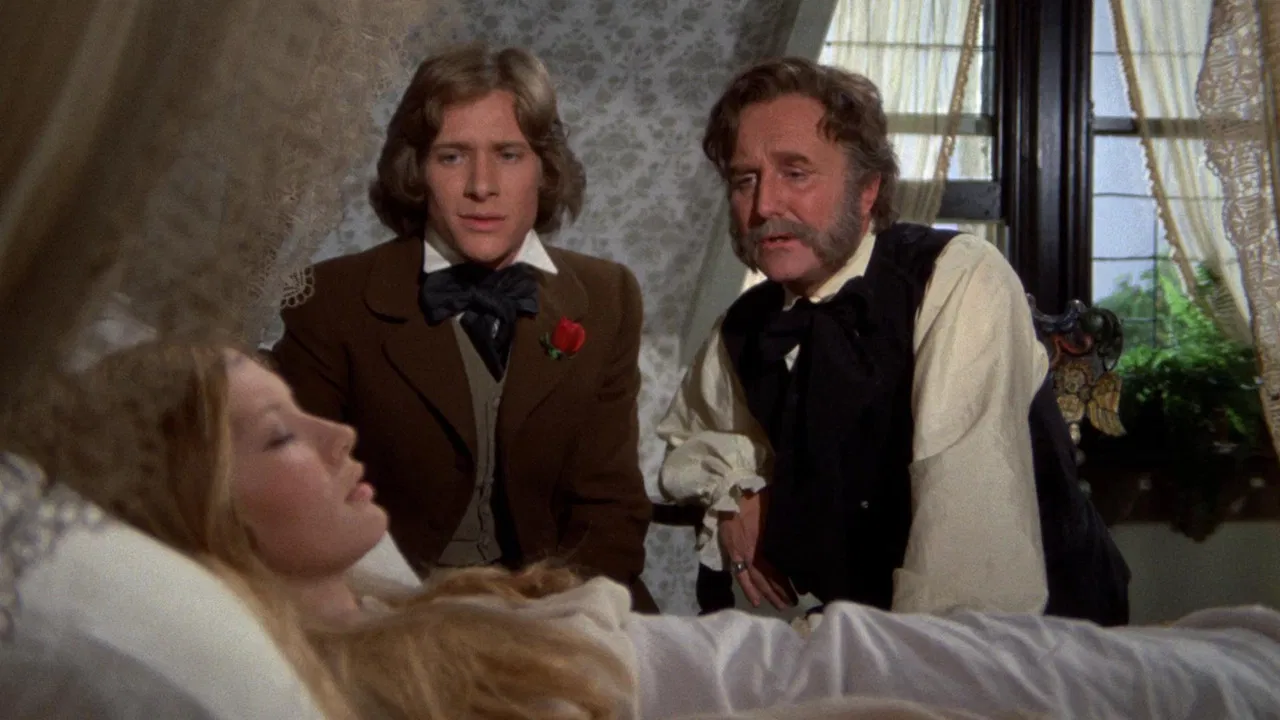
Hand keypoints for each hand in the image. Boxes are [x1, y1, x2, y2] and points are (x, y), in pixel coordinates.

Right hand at [718, 489, 796, 609]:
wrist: (731, 491)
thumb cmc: (757, 496)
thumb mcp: (778, 506)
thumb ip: (789, 521)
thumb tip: (808, 531)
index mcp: (769, 541)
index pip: (781, 568)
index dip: (791, 581)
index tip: (804, 590)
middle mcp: (757, 552)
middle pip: (771, 578)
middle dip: (783, 592)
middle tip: (794, 604)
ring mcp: (744, 554)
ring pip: (758, 580)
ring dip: (769, 595)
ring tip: (781, 606)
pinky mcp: (733, 553)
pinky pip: (740, 576)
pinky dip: (748, 590)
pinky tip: (756, 602)